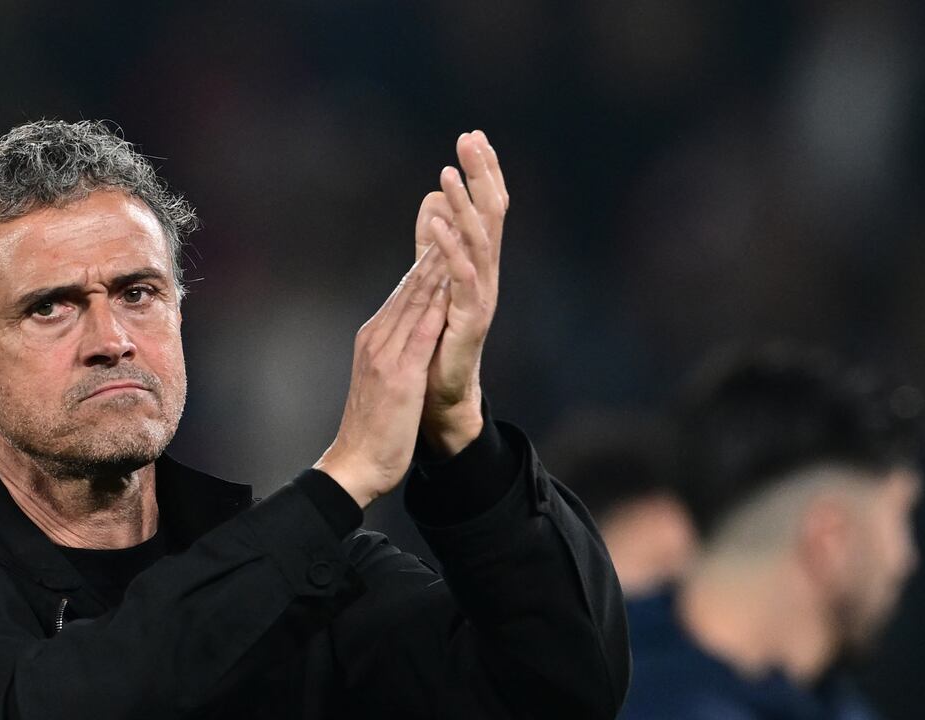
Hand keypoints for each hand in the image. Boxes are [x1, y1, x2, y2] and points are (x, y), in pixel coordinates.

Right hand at [314, 244, 451, 507]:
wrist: (353, 466)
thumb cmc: (371, 431)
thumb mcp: (382, 381)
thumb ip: (393, 353)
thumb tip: (407, 335)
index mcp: (374, 339)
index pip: (404, 291)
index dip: (425, 257)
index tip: (445, 226)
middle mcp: (376, 338)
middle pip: (409, 285)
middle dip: (433, 245)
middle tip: (452, 208)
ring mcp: (385, 354)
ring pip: (414, 299)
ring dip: (436, 262)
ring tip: (455, 229)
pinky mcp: (398, 375)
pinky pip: (421, 331)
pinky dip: (436, 302)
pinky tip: (452, 282)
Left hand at [412, 130, 507, 455]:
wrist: (438, 398)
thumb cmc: (436, 341)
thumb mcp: (433, 280)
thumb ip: (434, 242)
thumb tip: (433, 200)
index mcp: (477, 263)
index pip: (485, 208)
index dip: (481, 172)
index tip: (472, 135)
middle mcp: (486, 275)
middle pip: (491, 215)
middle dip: (481, 175)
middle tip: (470, 138)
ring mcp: (481, 297)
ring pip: (479, 242)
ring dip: (464, 205)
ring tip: (447, 173)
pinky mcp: (469, 320)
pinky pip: (461, 279)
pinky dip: (448, 249)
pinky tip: (435, 224)